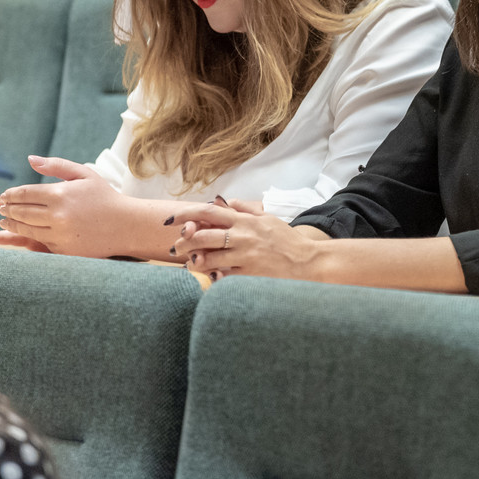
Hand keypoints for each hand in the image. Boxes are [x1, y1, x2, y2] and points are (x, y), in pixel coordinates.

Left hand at [0, 156, 131, 256]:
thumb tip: (31, 159)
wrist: (126, 225)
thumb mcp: (84, 174)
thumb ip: (56, 166)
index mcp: (60, 194)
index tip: (4, 195)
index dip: (11, 194)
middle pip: (20, 212)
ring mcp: (59, 234)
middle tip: (0, 207)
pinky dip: (26, 235)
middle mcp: (56, 215)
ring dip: (11, 223)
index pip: (24, 193)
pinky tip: (23, 231)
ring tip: (5, 219)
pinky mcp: (62, 249)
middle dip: (7, 209)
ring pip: (25, 228)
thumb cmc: (104, 196)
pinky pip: (37, 241)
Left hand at [166, 199, 325, 280]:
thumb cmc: (287, 241)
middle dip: (184, 242)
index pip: (209, 212)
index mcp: (245, 221)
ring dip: (193, 261)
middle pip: (203, 235)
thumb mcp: (268, 218)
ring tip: (189, 264)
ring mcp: (244, 256)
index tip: (171, 219)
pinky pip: (221, 276)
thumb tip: (224, 201)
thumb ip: (245, 208)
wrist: (307, 262)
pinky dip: (211, 277)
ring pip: (207, 258)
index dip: (186, 214)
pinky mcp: (247, 274)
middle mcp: (242, 236)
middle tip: (175, 248)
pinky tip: (208, 278)